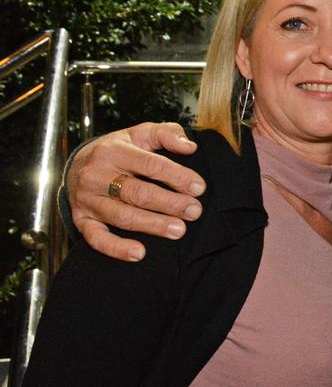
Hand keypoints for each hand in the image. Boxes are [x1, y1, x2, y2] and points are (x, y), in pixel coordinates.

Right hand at [67, 123, 205, 260]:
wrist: (77, 163)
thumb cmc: (119, 149)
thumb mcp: (141, 133)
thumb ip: (167, 134)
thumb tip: (189, 146)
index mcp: (114, 151)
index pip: (150, 165)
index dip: (177, 177)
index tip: (199, 188)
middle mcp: (97, 175)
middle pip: (137, 192)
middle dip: (169, 203)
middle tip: (194, 211)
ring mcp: (88, 199)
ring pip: (122, 216)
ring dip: (152, 225)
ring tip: (178, 230)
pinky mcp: (82, 220)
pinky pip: (96, 238)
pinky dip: (117, 248)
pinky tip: (139, 253)